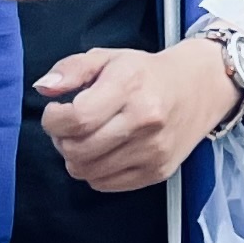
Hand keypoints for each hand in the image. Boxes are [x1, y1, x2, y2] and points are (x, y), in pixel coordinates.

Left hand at [37, 40, 240, 193]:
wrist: (200, 88)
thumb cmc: (146, 73)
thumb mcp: (108, 58)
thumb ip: (71, 69)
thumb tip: (43, 89)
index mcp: (131, 86)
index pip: (76, 119)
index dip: (53, 120)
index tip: (56, 111)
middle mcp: (146, 121)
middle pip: (77, 150)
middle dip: (62, 139)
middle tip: (71, 126)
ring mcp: (154, 150)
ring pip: (87, 172)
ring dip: (77, 157)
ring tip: (88, 138)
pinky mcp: (158, 171)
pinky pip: (104, 184)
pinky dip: (96, 171)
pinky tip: (105, 151)